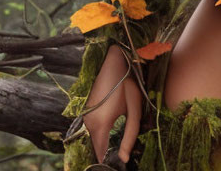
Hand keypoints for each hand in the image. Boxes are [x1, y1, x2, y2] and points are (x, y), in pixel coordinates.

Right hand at [83, 44, 141, 162]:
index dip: (111, 160)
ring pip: (95, 139)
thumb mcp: (134, 107)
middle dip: (110, 152)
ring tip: (122, 138)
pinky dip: (103, 132)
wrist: (112, 60)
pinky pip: (94, 130)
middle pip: (98, 148)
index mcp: (100, 125)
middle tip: (125, 150)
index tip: (123, 161)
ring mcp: (86, 117)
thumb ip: (130, 134)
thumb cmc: (126, 82)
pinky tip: (115, 125)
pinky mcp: (86, 111)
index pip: (102, 155)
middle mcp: (89, 124)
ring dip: (106, 141)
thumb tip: (124, 158)